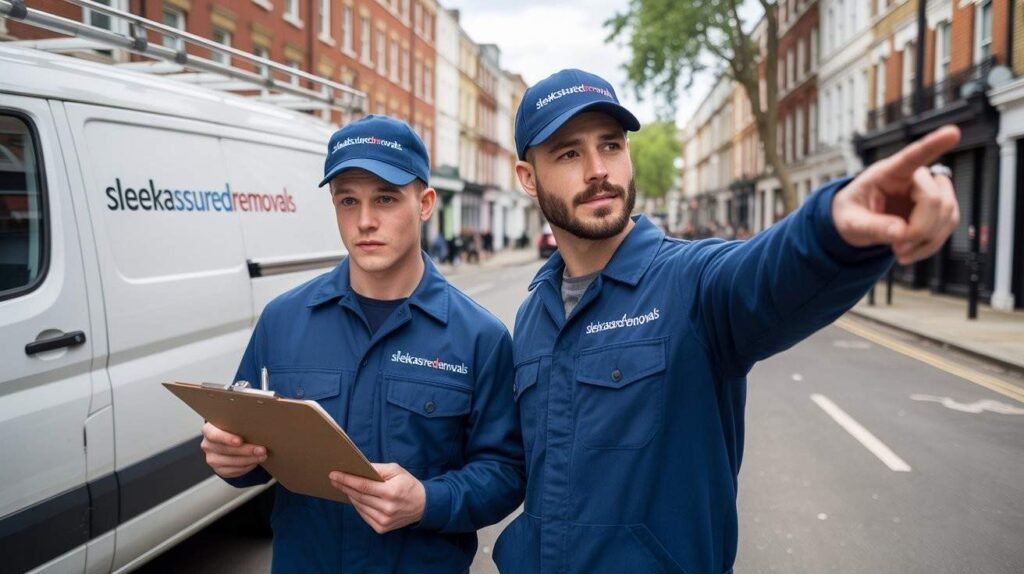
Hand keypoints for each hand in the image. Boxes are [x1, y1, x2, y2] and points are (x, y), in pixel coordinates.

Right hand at [200, 422, 266, 477]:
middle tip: (261, 449)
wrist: (229, 440)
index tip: (240, 441)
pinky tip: (255, 462)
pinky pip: (233, 471)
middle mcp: (207, 445)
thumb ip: (240, 424)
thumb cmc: (234, 429)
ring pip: (231, 462)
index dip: (226, 438)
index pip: (214, 435)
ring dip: (249, 460)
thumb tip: (259, 425)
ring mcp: (212, 459)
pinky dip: (246, 467)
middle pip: (225, 450)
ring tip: (262, 456)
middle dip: (246, 451)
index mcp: (208, 430)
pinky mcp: (219, 470)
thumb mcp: (234, 423)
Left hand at [329, 463, 425, 533]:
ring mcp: (384, 520)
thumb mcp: (396, 470)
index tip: (334, 474)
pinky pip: (364, 515)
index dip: (347, 480)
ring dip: (350, 496)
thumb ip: (377, 469)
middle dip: (344, 486)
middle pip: (359, 496)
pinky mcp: (382, 528)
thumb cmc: (408, 484)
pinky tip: (355, 498)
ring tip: (342, 487)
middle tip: (334, 479)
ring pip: (359, 506)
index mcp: (391, 492)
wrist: (423, 505)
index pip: (363, 486)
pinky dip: (358, 506)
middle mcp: (387, 508)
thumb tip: (358, 467)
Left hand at [832, 125, 960, 264]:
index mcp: (888, 172)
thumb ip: (872, 227)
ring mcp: (929, 193)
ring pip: (948, 214)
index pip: (912, 156)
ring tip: (899, 250)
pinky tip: (910, 250)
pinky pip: (948, 227)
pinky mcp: (937, 210)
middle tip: (896, 247)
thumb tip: (900, 233)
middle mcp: (914, 178)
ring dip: (927, 240)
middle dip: (920, 229)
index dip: (933, 145)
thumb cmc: (851, 213)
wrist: (856, 222)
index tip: (952, 132)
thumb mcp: (850, 222)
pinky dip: (930, 245)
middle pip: (935, 199)